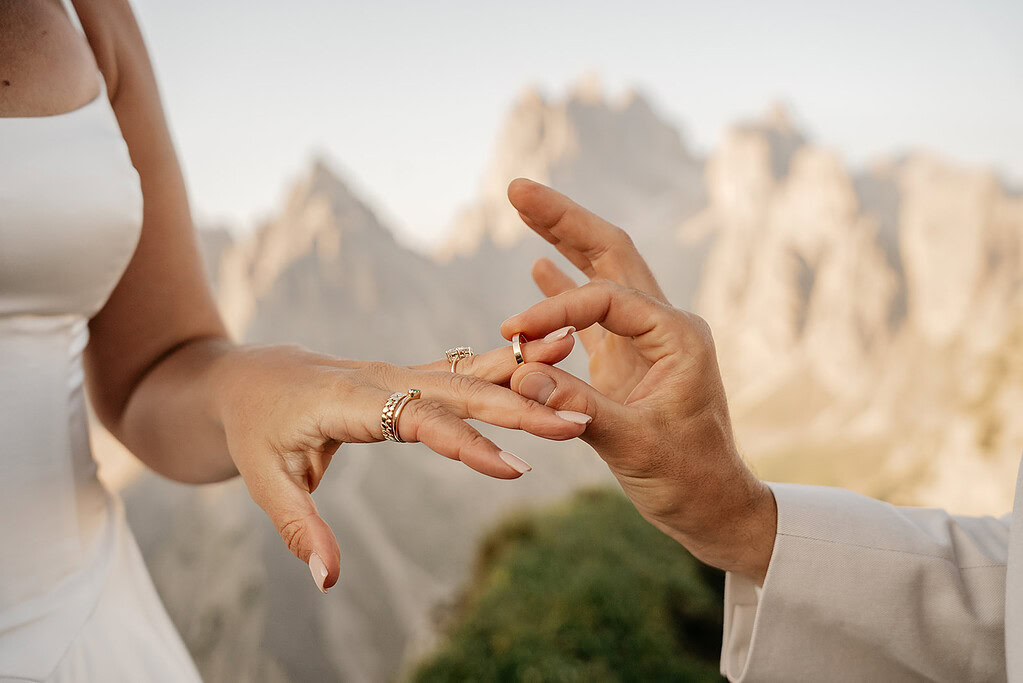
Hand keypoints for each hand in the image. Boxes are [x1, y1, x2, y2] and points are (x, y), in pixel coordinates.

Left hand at [211, 334, 589, 592]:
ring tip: (574, 362)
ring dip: (522, 374)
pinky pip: (462, 370)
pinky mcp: (408, 375)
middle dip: (519, 406)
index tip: (515, 468)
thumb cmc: (255, 429)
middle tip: (575, 421)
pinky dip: (504, 365)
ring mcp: (398, 371)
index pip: (419, 418)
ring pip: (468, 372)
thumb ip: (300, 529)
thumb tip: (328, 582)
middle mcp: (382, 376)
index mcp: (349, 398)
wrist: (246, 378)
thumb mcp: (264, 481)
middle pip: (459, 389)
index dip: (467, 444)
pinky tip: (544, 354)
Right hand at [503, 179, 775, 582]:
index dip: (552, 310)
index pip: (604, 297)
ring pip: (600, 275)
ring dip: (562, 239)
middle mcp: (664, 326)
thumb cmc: (687, 479)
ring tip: (524, 204)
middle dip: (564, 219)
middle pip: (609, 254)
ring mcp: (646, 340)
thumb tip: (518, 374)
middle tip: (518, 187)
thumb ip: (576, 407)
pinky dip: (563, 287)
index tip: (511, 336)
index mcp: (676, 337)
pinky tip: (538, 264)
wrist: (713, 506)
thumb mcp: (632, 446)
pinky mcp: (628, 361)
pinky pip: (591, 314)